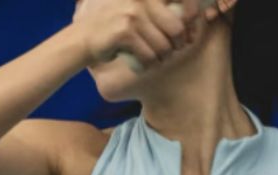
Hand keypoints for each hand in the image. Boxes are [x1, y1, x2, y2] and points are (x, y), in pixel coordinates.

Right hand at [76, 0, 203, 74]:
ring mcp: (132, 14)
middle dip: (175, 46)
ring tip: (151, 60)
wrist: (84, 38)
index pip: (183, 4)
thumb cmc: (115, 27)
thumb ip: (160, 11)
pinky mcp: (125, 32)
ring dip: (160, 59)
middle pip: (176, 29)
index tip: (190, 37)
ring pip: (163, 47)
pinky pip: (149, 57)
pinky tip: (140, 64)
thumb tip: (193, 19)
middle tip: (167, 53)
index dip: (192, 21)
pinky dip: (147, 66)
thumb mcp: (138, 10)